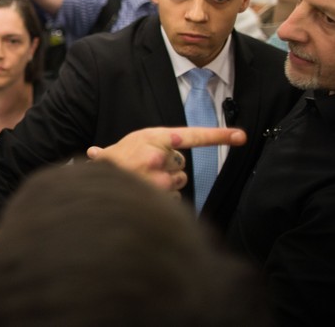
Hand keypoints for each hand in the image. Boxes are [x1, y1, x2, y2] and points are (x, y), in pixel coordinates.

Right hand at [86, 126, 246, 193]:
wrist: (93, 188)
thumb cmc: (107, 167)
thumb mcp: (119, 148)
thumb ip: (136, 146)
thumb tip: (101, 150)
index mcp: (154, 137)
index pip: (192, 136)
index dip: (219, 136)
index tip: (241, 136)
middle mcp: (159, 156)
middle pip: (180, 163)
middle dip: (168, 166)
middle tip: (145, 168)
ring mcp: (160, 178)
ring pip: (178, 181)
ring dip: (165, 183)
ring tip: (142, 182)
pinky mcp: (161, 197)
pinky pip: (173, 198)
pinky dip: (162, 199)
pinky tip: (144, 195)